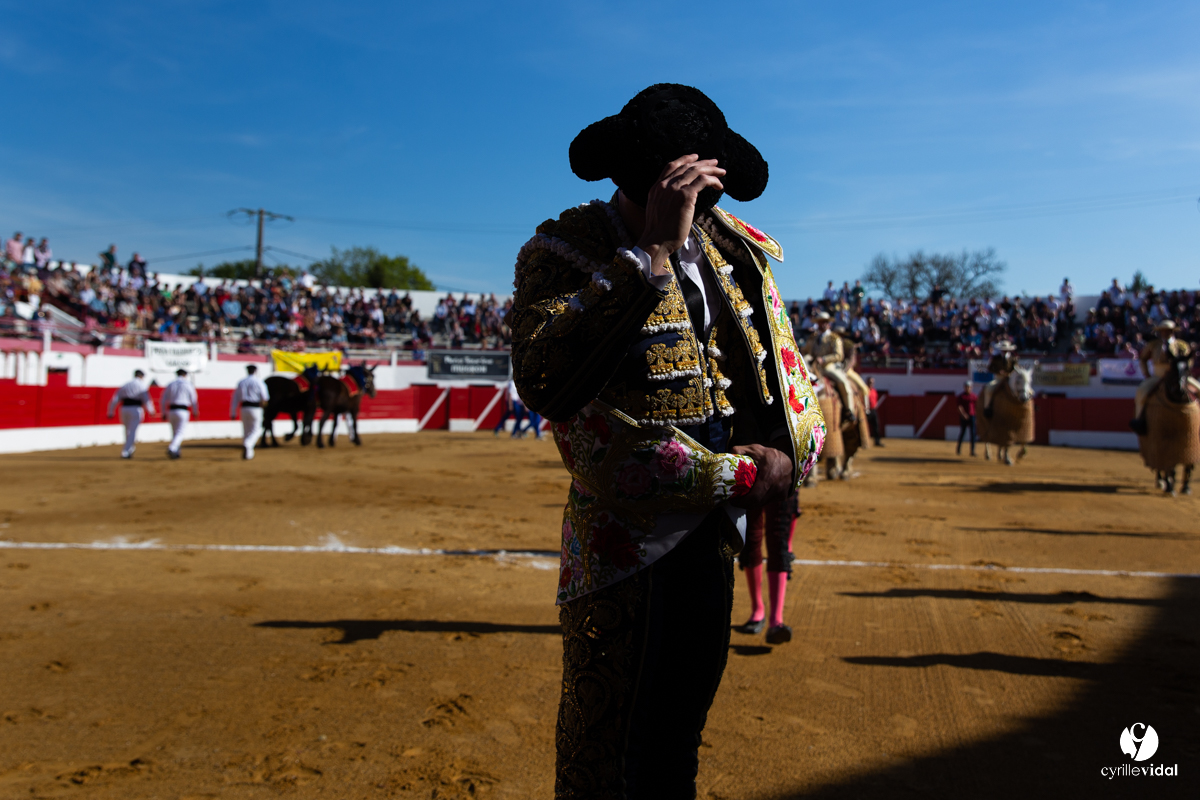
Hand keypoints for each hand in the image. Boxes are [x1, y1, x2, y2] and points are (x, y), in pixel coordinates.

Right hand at [636, 155, 724, 274]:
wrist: (656, 241)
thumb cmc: (658, 233)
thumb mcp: (657, 210)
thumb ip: (666, 200)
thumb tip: (679, 200)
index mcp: (657, 188)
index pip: (672, 166)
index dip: (685, 159)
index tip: (695, 157)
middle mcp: (665, 185)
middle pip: (687, 166)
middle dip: (703, 163)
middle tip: (715, 163)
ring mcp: (675, 189)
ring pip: (696, 171)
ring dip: (711, 170)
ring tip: (721, 172)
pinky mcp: (685, 196)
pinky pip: (703, 181)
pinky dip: (713, 181)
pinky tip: (719, 186)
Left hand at [730, 443, 792, 507]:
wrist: (792, 457)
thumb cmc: (773, 454)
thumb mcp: (757, 449)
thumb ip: (742, 450)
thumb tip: (729, 453)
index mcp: (769, 478)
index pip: (754, 497)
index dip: (741, 502)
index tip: (732, 500)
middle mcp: (776, 489)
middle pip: (756, 503)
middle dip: (744, 504)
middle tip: (735, 500)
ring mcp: (781, 494)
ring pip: (762, 503)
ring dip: (752, 503)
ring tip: (742, 497)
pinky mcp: (783, 496)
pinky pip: (768, 501)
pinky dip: (760, 499)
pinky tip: (754, 494)